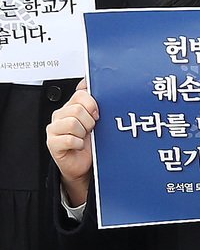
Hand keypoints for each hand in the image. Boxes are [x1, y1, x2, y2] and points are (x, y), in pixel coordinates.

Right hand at [46, 80, 98, 205]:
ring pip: (73, 123)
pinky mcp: (52, 143)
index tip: (97, 114)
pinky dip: (78, 144)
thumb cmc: (91, 141)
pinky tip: (78, 146)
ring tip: (83, 138)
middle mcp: (60, 115)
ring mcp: (54, 129)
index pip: (80, 94)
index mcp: (71, 106)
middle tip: (90, 129)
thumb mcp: (98, 121)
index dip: (92, 104)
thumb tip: (97, 85)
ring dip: (83, 133)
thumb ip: (97, 104)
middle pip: (77, 109)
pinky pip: (69, 139)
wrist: (83, 164)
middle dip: (89, 121)